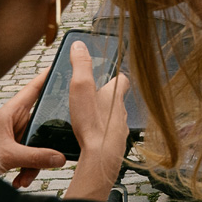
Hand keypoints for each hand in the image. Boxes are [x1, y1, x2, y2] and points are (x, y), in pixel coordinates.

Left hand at [0, 69, 68, 187]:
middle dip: (47, 143)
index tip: (63, 67)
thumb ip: (35, 157)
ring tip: (25, 178)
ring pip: (38, 144)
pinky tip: (20, 180)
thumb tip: (60, 158)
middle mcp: (15, 121)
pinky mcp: (15, 150)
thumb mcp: (8, 156)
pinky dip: (27, 171)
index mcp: (11, 112)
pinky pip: (31, 157)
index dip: (49, 77)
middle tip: (54, 154)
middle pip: (43, 123)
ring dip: (35, 165)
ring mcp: (16, 136)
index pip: (34, 89)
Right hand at [62, 40, 130, 200]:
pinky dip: (101, 133)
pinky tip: (89, 136)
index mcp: (114, 95)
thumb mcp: (82, 87)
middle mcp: (121, 111)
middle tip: (92, 97)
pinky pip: (108, 135)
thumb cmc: (92, 123)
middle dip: (107, 97)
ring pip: (114, 118)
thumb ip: (81, 66)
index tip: (111, 75)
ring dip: (103, 116)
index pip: (122, 80)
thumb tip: (79, 45)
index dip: (116, 77)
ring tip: (87, 117)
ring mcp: (120, 129)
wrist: (102, 156)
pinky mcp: (115, 144)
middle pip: (117, 100)